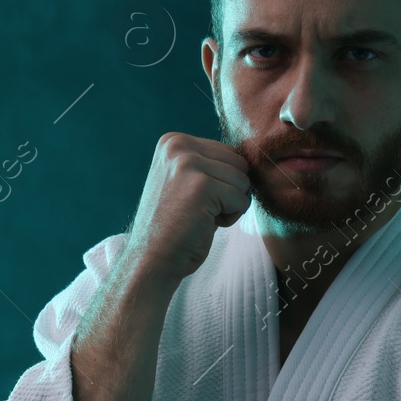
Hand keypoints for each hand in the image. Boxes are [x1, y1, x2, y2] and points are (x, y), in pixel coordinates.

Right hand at [121, 132, 250, 286]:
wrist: (152, 259)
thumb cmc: (175, 225)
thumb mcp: (186, 181)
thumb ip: (209, 164)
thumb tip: (249, 158)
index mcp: (173, 141)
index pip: (228, 152)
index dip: (221, 183)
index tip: (193, 199)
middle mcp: (178, 145)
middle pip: (239, 163)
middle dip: (229, 191)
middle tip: (198, 210)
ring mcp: (188, 163)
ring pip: (243, 181)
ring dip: (229, 206)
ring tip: (199, 216)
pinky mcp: (202, 185)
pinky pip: (242, 200)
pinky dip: (230, 218)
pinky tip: (203, 224)